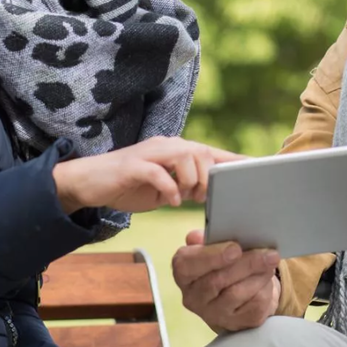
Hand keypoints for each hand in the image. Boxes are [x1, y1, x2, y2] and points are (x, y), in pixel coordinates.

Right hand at [52, 136, 243, 213]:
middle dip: (210, 175)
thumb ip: (185, 187)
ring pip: (185, 155)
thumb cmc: (129, 186)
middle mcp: (165, 146)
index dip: (233, 159)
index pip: (210, 152)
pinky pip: (158, 172)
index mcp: (175, 150)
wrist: (88, 182)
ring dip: (192, 179)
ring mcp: (149, 153)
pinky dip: (170, 187)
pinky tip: (171, 200)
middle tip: (204, 196)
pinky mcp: (132, 165)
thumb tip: (208, 195)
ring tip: (187, 197)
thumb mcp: (163, 188)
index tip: (257, 167)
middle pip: (201, 151)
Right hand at [173, 229, 279, 332]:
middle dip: (246, 264)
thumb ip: (206, 239)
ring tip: (271, 261)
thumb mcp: (214, 246)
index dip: (211, 256)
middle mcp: (194, 297)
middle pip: (216, 281)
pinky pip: (252, 307)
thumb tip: (197, 237)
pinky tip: (268, 279)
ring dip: (258, 276)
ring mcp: (213, 314)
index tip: (235, 248)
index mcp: (184, 274)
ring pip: (236, 294)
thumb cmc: (223, 262)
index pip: (187, 265)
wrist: (237, 289)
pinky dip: (264, 290)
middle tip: (268, 254)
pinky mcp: (235, 324)